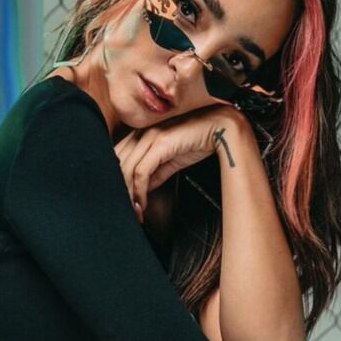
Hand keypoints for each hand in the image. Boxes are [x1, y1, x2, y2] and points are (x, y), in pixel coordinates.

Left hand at [114, 105, 241, 222]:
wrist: (222, 127)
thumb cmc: (200, 139)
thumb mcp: (173, 159)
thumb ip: (156, 172)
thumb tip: (143, 188)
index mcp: (141, 132)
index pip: (118, 158)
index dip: (117, 180)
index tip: (125, 201)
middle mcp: (141, 131)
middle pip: (117, 164)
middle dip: (120, 191)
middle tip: (129, 212)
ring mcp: (149, 135)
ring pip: (126, 169)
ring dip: (129, 195)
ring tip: (136, 212)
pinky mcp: (160, 143)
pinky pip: (141, 172)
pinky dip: (139, 192)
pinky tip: (143, 204)